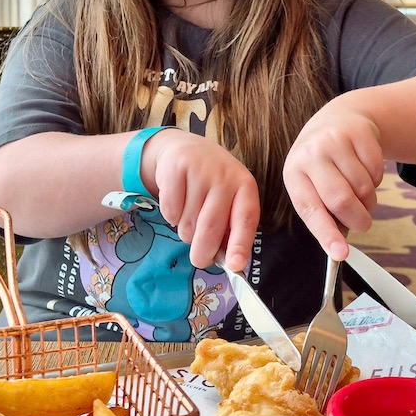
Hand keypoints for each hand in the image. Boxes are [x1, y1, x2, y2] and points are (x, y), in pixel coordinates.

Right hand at [141, 130, 259, 272]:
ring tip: (190, 218)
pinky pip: (170, 211)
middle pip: (211, 227)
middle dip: (203, 252)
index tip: (235, 266)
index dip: (240, 244)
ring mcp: (200, 171)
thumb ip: (231, 228)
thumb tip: (230, 263)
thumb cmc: (212, 184)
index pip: (245, 219)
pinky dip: (171, 217)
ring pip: (188, 223)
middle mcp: (225, 177)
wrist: (185, 149)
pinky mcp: (176, 169)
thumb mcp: (229, 200)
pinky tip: (177, 204)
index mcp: (245, 187)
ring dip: (186, 232)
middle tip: (199, 260)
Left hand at [282, 100, 383, 260]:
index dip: (326, 234)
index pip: (310, 209)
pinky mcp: (359, 133)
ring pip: (363, 188)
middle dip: (358, 220)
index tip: (340, 254)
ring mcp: (335, 141)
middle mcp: (311, 155)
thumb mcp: (313, 184)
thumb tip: (339, 247)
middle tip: (363, 224)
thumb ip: (323, 214)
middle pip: (341, 200)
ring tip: (361, 193)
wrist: (339, 119)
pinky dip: (377, 181)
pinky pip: (377, 171)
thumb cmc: (324, 163)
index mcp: (294, 174)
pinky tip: (366, 171)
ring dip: (369, 200)